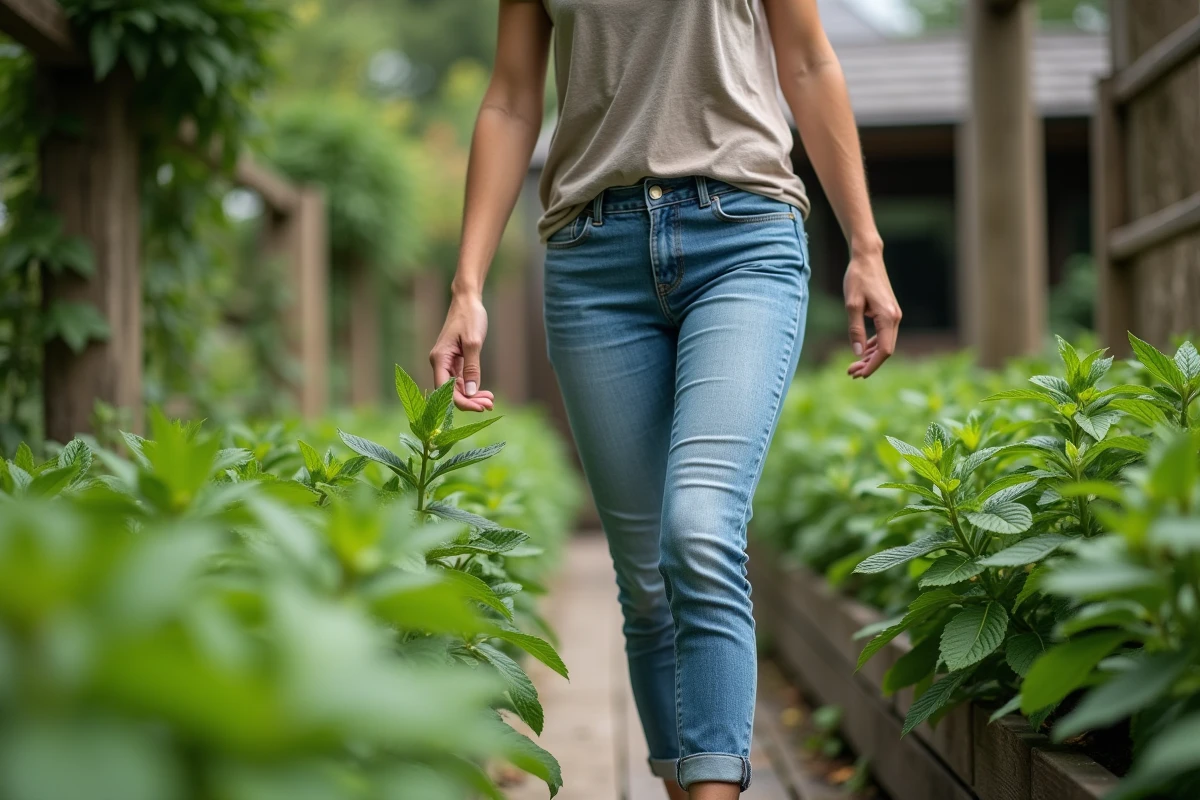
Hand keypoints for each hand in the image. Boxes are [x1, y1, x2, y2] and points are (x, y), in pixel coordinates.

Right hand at [429, 291, 495, 411]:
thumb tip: (470, 392)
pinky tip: (485, 393)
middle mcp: (440, 363)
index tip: (480, 407)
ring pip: (458, 388)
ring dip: (473, 396)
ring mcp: (447, 363)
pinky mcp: (455, 361)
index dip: (462, 402)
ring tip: (491, 400)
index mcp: (439, 359)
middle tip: (490, 404)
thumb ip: (472, 368)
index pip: (446, 391)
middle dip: (470, 401)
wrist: (468, 300)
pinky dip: (473, 388)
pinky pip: (462, 381)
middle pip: (452, 392)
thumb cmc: (469, 317)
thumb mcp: (473, 342)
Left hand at [843, 250, 900, 378]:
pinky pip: (883, 335)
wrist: (867, 259)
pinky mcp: (889, 313)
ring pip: (885, 343)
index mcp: (888, 317)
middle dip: (869, 364)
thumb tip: (856, 352)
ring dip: (870, 356)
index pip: (884, 350)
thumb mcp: (851, 304)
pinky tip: (861, 351)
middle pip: (886, 350)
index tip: (858, 374)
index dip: (872, 365)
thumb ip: (855, 329)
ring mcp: (894, 315)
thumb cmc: (858, 278)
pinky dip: (873, 345)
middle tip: (850, 373)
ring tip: (853, 366)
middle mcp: (895, 318)